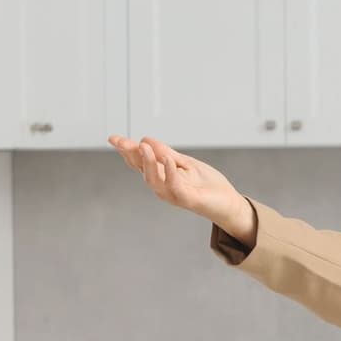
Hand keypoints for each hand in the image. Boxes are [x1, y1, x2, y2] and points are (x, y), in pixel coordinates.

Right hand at [107, 135, 252, 239]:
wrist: (228, 202)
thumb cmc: (207, 184)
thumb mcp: (186, 163)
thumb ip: (167, 154)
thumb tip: (145, 140)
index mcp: (162, 176)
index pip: (140, 162)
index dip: (126, 150)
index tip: (113, 138)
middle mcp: (163, 186)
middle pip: (142, 170)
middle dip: (131, 155)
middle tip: (121, 141)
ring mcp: (174, 194)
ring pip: (154, 179)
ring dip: (148, 163)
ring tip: (143, 146)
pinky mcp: (188, 199)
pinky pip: (175, 186)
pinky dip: (170, 173)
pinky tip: (168, 159)